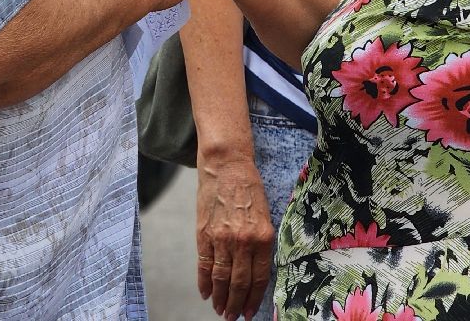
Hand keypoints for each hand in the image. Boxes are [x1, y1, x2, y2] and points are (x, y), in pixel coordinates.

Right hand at [195, 155, 273, 319]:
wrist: (227, 164)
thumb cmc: (248, 187)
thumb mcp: (265, 215)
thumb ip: (260, 243)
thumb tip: (256, 270)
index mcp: (263, 237)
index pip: (259, 278)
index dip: (254, 299)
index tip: (251, 313)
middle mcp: (243, 241)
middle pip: (239, 283)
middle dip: (236, 304)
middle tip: (233, 317)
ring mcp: (222, 238)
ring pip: (221, 278)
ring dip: (221, 298)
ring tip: (220, 310)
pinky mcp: (204, 233)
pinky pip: (204, 264)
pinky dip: (204, 282)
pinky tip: (206, 293)